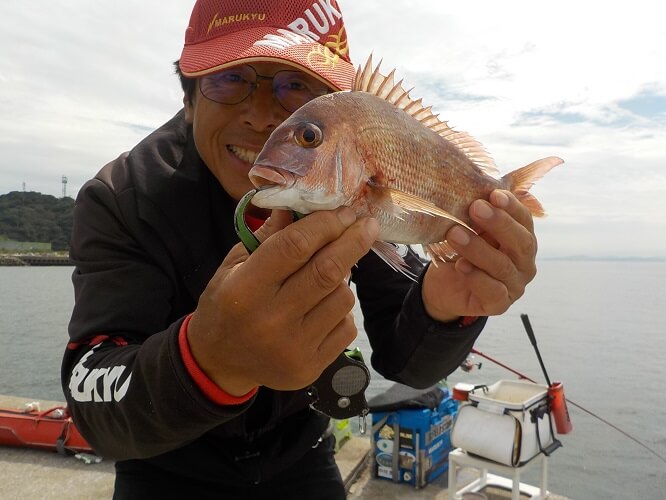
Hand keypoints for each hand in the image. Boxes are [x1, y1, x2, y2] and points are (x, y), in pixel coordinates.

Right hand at [186, 208, 378, 395]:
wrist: (219, 363)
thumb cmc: (226, 305)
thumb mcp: (234, 265)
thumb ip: (268, 236)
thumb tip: (301, 202)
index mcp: (245, 289)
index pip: (295, 246)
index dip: (325, 224)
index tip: (344, 212)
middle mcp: (270, 320)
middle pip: (327, 270)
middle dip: (353, 241)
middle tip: (367, 225)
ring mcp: (293, 348)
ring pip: (343, 298)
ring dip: (344, 278)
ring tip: (329, 275)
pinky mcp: (310, 367)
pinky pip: (346, 327)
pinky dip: (341, 310)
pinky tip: (324, 307)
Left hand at [421, 190, 537, 321]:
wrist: (443, 286)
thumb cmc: (461, 250)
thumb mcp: (470, 227)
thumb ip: (478, 210)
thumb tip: (476, 182)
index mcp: (522, 239)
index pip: (524, 220)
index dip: (512, 206)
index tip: (493, 194)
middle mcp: (524, 263)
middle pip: (521, 243)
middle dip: (499, 223)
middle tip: (475, 208)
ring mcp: (515, 286)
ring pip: (502, 266)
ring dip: (478, 248)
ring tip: (455, 234)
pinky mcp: (500, 305)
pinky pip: (493, 290)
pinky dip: (476, 277)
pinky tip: (461, 265)